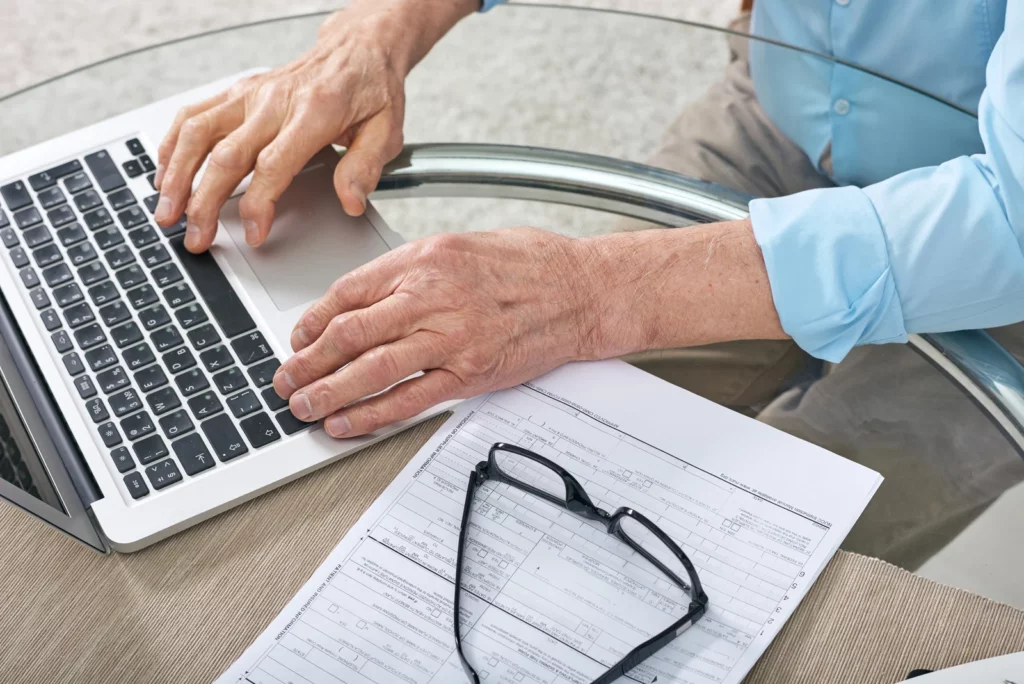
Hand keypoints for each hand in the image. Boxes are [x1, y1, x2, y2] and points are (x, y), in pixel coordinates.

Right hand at [153, 0, 476, 252]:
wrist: (357, 47)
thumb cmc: (371, 89)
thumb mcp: (387, 130)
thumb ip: (365, 167)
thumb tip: (350, 203)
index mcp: (314, 112)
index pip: (274, 164)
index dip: (259, 203)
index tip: (253, 234)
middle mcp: (275, 101)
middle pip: (227, 155)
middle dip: (205, 202)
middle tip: (197, 239)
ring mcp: (251, 94)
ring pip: (198, 132)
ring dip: (176, 175)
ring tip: (166, 212)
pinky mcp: (238, 92)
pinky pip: (194, 115)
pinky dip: (172, 144)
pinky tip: (164, 172)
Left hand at [272, 228, 599, 437]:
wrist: (581, 290)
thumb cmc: (528, 263)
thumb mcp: (460, 245)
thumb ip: (410, 270)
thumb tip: (366, 296)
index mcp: (425, 259)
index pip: (349, 292)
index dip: (313, 320)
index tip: (298, 337)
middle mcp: (432, 297)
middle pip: (350, 334)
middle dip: (308, 361)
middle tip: (286, 378)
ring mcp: (450, 339)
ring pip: (372, 369)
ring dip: (328, 392)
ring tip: (303, 405)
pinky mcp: (469, 374)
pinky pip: (409, 399)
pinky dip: (372, 414)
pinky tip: (347, 422)